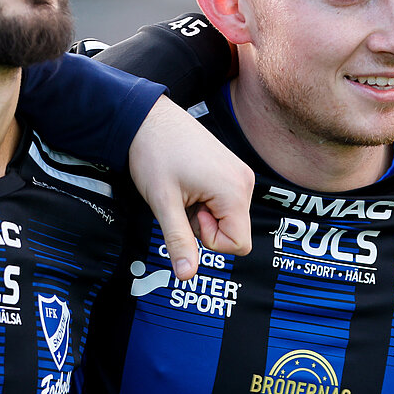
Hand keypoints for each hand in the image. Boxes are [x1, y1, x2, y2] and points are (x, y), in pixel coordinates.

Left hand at [127, 95, 253, 279]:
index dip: (209, 239)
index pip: (238, 245)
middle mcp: (244, 182)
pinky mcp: (232, 170)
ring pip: (229, 218)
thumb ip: (178, 241)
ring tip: (186, 190)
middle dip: (206, 226)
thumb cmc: (155, 154)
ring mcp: (240, 174)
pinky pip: (226, 203)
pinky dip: (207, 202)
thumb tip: (187, 275)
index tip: (190, 214)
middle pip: (235, 232)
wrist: (149, 118)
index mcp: (234, 191)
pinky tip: (190, 185)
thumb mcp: (163, 204)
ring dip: (205, 214)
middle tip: (184, 201)